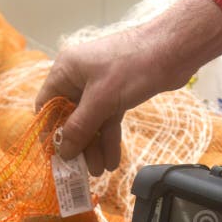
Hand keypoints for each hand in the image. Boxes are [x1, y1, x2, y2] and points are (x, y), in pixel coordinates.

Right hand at [35, 0, 221, 175]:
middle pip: (70, 118)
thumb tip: (64, 152)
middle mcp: (79, 78)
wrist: (173, 51)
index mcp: (66, 71)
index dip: (49, 131)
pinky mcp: (118, 94)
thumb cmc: (133, 66)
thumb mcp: (101, 99)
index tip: (56, 156)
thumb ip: (80, 127)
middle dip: (77, 144)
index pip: (47, 104)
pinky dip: (109, 139)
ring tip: (100, 171)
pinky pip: (107, 120)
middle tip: (82, 171)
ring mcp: (100, 87)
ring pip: (91, 122)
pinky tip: (112, 160)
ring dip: (94, 147)